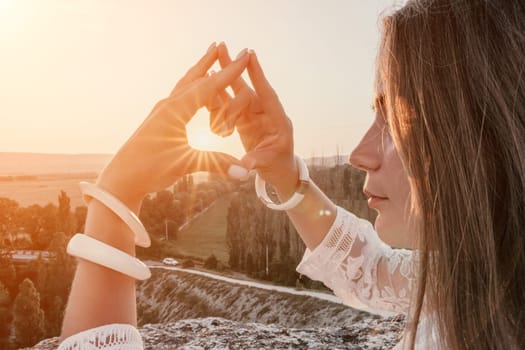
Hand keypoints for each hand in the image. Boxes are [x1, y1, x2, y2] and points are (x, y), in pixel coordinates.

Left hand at [96, 43, 249, 209]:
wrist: (121, 179)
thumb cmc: (150, 169)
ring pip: (185, 85)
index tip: (244, 57)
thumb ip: (217, 163)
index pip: (208, 86)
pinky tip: (192, 90)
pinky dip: (191, 87)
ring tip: (208, 59)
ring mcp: (161, 112)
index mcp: (175, 110)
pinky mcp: (158, 120)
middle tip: (221, 44)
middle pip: (194, 78)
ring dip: (199, 71)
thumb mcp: (185, 164)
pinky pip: (179, 96)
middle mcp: (168, 106)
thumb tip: (245, 170)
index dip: (229, 73)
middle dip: (209, 62)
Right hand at [214, 43, 297, 196]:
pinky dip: (219, 94)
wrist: (278, 171)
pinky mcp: (243, 120)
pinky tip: (208, 80)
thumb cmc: (279, 166)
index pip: (267, 95)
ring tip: (213, 57)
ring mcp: (253, 115)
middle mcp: (264, 112)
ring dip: (225, 77)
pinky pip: (229, 105)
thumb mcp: (269, 163)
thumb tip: (245, 164)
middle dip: (236, 68)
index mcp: (277, 120)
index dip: (258, 76)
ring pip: (236, 93)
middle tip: (223, 46)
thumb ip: (257, 161)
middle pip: (248, 88)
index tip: (251, 56)